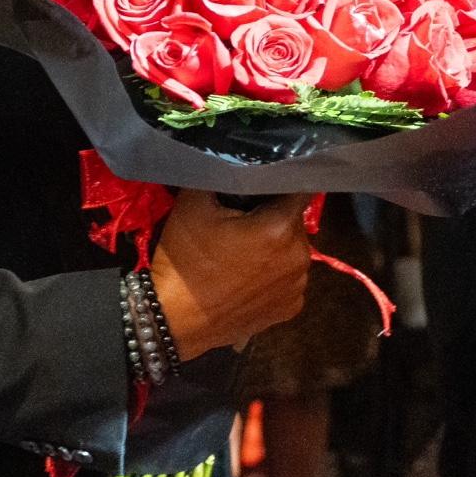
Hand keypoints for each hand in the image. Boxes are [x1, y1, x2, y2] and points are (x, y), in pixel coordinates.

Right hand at [150, 189, 311, 359]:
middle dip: (273, 212)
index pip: (297, 188)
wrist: (175, 318)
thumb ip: (222, 174)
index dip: (281, 179)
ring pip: (293, 248)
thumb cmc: (186, 257)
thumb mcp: (194, 201)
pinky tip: (248, 273)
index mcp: (281, 227)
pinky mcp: (291, 309)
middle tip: (243, 214)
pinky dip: (274, 271)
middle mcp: (300, 257)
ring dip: (276, 242)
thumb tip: (238, 158)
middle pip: (293, 218)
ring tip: (244, 246)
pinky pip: (289, 276)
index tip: (263, 178)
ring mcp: (298, 287)